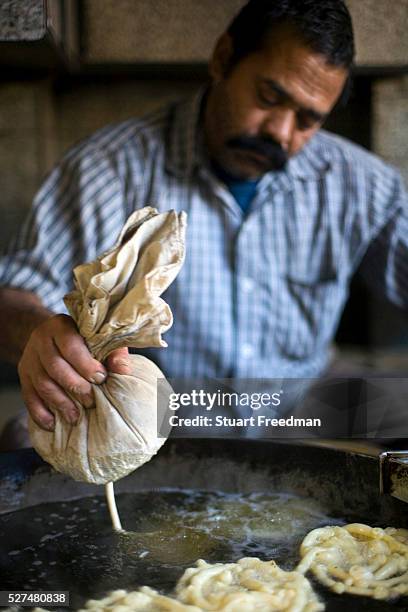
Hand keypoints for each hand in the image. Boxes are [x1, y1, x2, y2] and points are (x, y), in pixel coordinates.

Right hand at [18, 314, 130, 431]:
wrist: (48, 334)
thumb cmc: (80, 338)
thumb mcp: (97, 337)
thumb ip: (112, 351)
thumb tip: (123, 370)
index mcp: (60, 327)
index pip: (71, 346)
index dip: (86, 365)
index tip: (101, 379)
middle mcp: (41, 341)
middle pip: (55, 367)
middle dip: (75, 386)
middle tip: (91, 401)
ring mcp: (29, 359)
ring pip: (42, 384)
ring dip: (60, 403)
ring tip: (75, 416)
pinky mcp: (23, 375)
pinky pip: (29, 397)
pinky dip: (40, 413)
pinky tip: (52, 423)